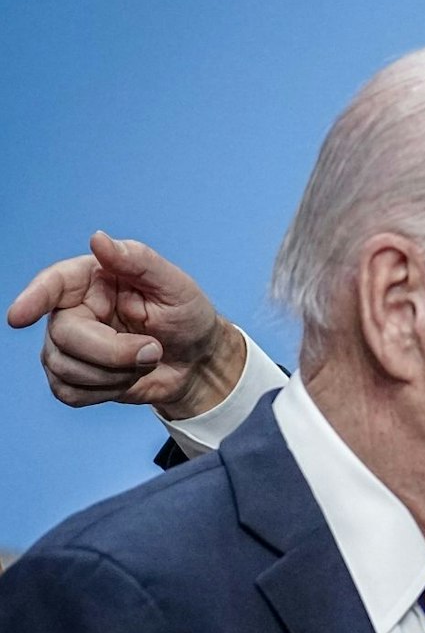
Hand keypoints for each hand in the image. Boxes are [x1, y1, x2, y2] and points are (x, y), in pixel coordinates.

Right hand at [6, 231, 241, 418]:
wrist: (198, 361)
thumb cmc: (188, 317)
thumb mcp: (176, 285)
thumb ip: (139, 261)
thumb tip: (98, 239)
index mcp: (92, 279)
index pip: (53, 284)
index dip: (34, 298)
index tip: (19, 317)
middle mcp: (72, 310)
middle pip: (63, 337)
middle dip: (113, 352)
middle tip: (154, 350)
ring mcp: (68, 345)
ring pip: (64, 368)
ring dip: (115, 374)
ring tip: (145, 360)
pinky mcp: (72, 377)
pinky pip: (69, 393)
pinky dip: (105, 393)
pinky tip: (127, 378)